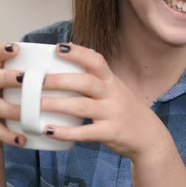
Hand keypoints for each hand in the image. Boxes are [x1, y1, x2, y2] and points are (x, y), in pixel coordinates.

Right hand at [0, 42, 26, 148]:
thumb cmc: (11, 100)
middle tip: (23, 78)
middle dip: (7, 77)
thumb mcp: (16, 85)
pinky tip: (22, 139)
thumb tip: (70, 49)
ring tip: (27, 114)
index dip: (1, 50)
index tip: (16, 48)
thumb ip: (35, 71)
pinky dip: (9, 135)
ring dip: (12, 110)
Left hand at [40, 43, 170, 160]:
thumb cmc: (125, 110)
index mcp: (111, 80)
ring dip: (57, 105)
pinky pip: (86, 132)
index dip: (77, 53)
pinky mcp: (110, 133)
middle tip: (37, 81)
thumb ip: (95, 79)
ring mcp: (112, 114)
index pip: (96, 60)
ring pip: (82, 106)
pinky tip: (49, 130)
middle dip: (59, 80)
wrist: (150, 138)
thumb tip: (65, 62)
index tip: (57, 48)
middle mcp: (112, 94)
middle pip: (85, 82)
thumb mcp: (114, 89)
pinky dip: (66, 132)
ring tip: (35, 105)